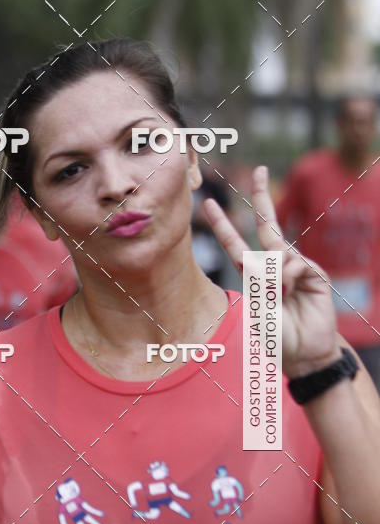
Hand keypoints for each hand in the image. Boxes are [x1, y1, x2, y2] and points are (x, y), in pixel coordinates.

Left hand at [203, 166, 340, 378]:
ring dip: (276, 273)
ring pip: (280, 251)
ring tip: (281, 295)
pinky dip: (290, 275)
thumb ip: (261, 284)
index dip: (223, 225)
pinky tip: (292, 290)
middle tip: (259, 170)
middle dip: (262, 197)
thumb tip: (275, 263)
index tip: (209, 204)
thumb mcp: (258, 312)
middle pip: (266, 225)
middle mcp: (274, 267)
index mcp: (254, 276)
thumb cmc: (278, 338)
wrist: (305, 353)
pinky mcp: (313, 273)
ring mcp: (295, 268)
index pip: (235, 245)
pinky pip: (296, 262)